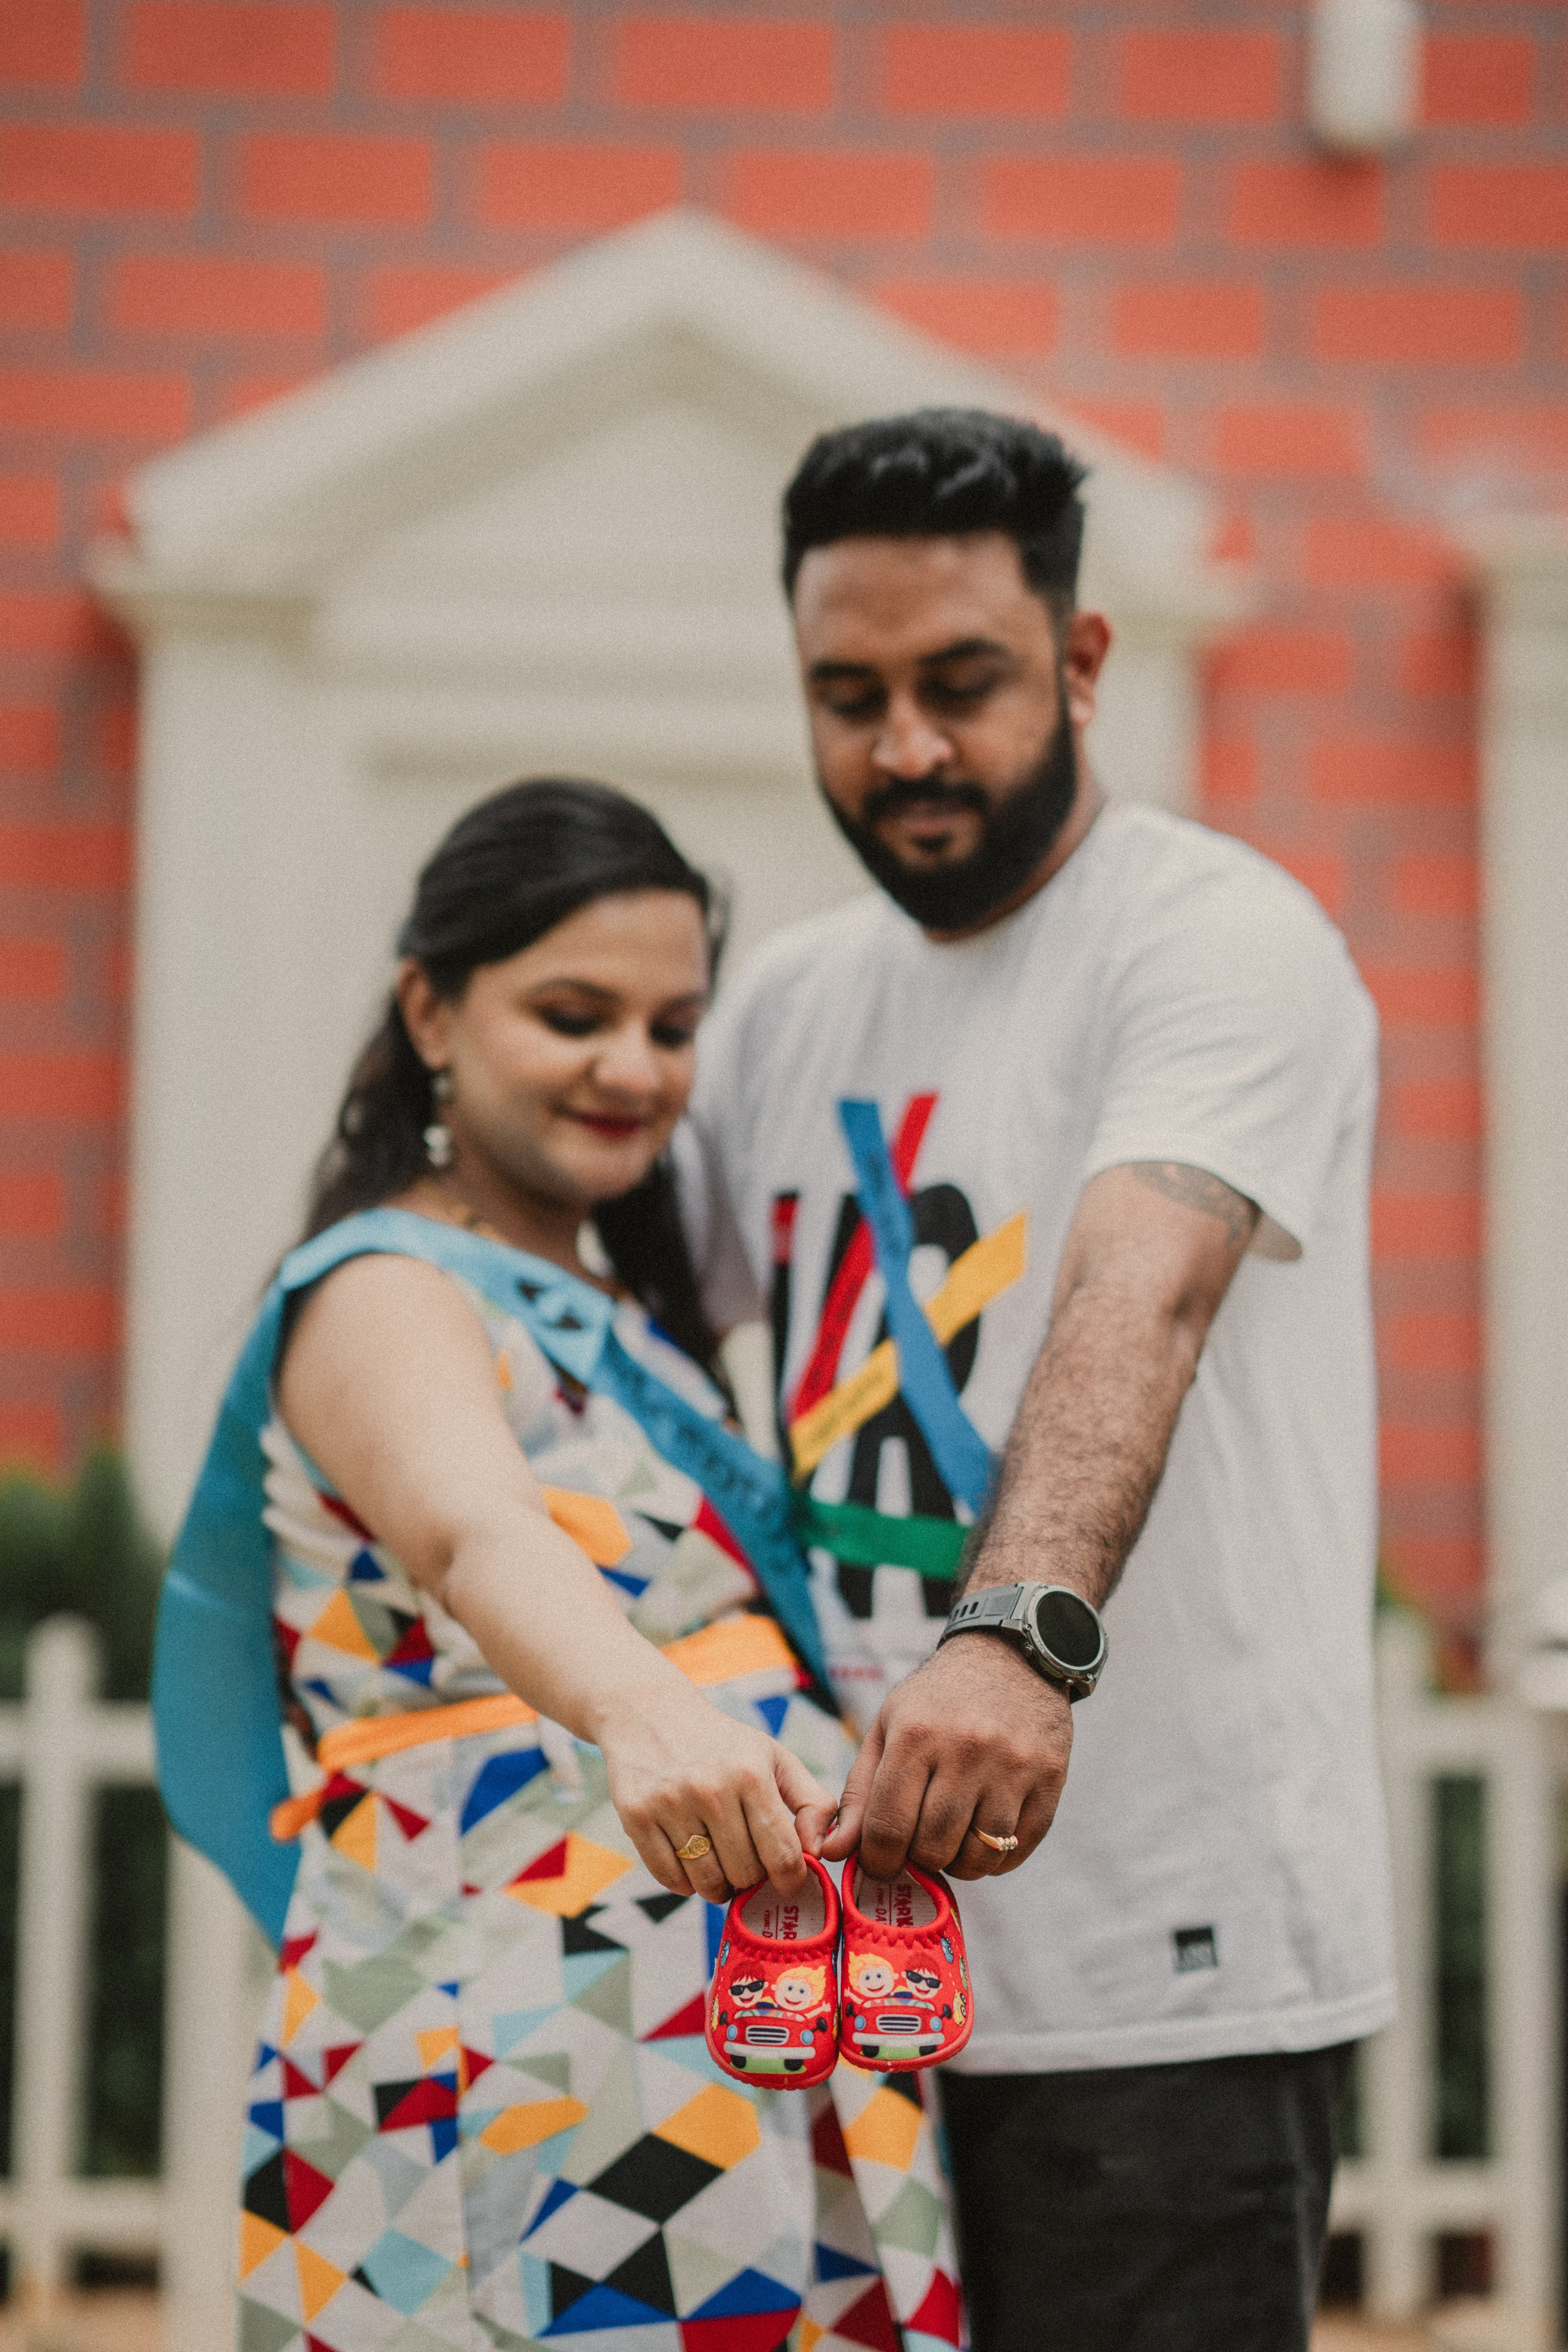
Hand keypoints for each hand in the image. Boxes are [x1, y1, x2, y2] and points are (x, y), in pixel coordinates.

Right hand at [599, 1675, 838, 1905]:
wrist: (649, 1714)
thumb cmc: (723, 1745)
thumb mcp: (774, 1758)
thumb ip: (813, 1802)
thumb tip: (819, 1851)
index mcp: (751, 1773)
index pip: (782, 1854)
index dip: (790, 1878)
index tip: (787, 1881)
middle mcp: (710, 1788)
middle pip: (745, 1873)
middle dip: (751, 1877)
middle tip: (746, 1862)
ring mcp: (670, 1803)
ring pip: (706, 1882)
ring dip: (718, 1886)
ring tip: (719, 1864)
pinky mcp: (636, 1816)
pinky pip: (670, 1879)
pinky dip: (684, 1883)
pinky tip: (690, 1860)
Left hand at [823, 1634, 1071, 1881]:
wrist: (1011, 1656)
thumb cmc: (937, 1701)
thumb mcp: (888, 1728)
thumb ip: (859, 1793)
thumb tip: (832, 1852)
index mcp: (917, 1735)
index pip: (888, 1827)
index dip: (877, 1861)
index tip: (879, 1863)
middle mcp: (967, 1749)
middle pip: (933, 1847)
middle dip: (918, 1860)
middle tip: (917, 1845)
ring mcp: (1013, 1765)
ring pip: (979, 1856)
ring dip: (959, 1864)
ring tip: (951, 1840)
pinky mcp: (1050, 1777)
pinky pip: (1018, 1848)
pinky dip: (996, 1858)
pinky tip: (983, 1836)